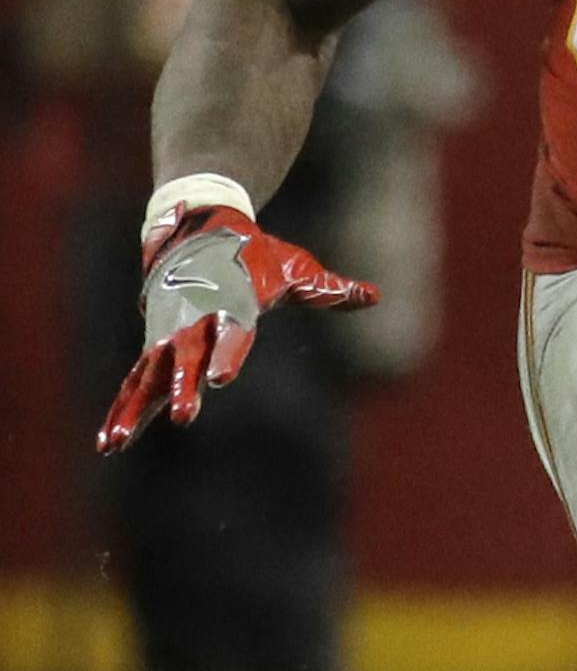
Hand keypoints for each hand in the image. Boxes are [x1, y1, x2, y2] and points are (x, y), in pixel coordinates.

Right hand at [98, 206, 377, 454]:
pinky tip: (109, 443)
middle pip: (186, 359)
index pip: (232, 333)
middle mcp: (195, 322)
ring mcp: (168, 336)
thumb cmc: (253, 255)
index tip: (222, 378)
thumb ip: (330, 290)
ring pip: (147, 378)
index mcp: (232, 305)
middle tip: (183, 417)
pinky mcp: (153, 346)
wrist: (199, 226)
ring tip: (116, 444)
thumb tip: (374, 297)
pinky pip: (134, 382)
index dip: (228, 353)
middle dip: (183, 387)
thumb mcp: (294, 267)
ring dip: (133, 410)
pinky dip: (122, 408)